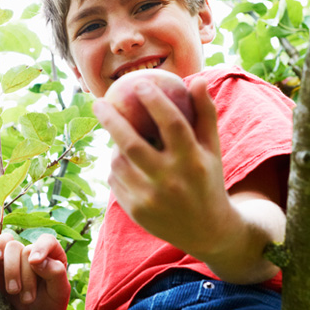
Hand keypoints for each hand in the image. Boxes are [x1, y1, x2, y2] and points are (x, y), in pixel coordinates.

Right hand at [0, 233, 70, 309]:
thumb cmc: (50, 304)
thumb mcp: (59, 292)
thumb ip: (55, 273)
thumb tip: (37, 259)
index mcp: (52, 255)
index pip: (46, 240)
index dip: (40, 248)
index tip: (34, 262)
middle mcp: (32, 253)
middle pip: (24, 250)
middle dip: (25, 276)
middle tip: (28, 299)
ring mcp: (15, 258)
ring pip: (9, 247)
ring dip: (11, 271)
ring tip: (14, 291)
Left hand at [93, 77, 230, 256]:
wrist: (208, 230)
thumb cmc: (208, 179)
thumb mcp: (212, 148)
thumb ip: (205, 114)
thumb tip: (197, 79)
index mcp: (193, 161)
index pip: (172, 124)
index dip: (155, 100)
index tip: (138, 83)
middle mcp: (171, 181)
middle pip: (132, 144)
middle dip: (111, 119)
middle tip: (98, 101)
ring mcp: (151, 199)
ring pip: (118, 162)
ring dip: (113, 145)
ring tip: (116, 135)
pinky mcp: (136, 212)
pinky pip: (115, 181)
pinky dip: (115, 167)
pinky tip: (122, 161)